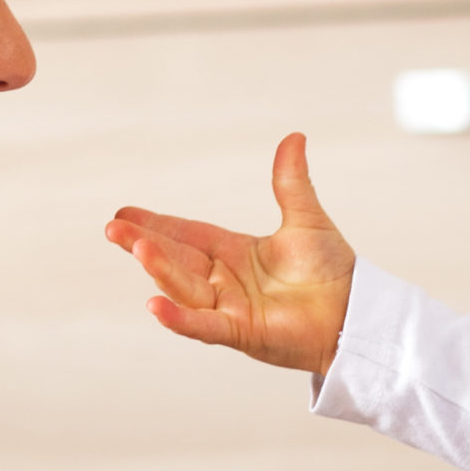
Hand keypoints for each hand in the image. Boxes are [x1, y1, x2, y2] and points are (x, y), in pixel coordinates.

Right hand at [104, 133, 357, 374]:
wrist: (356, 311)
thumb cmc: (331, 271)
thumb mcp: (306, 218)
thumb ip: (291, 182)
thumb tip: (294, 138)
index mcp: (233, 253)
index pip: (186, 235)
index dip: (156, 224)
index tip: (123, 213)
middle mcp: (224, 281)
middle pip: (176, 259)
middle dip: (144, 244)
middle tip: (113, 229)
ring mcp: (229, 308)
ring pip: (185, 287)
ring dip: (159, 270)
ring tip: (136, 248)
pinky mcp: (241, 333)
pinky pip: (203, 325)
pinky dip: (178, 318)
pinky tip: (154, 305)